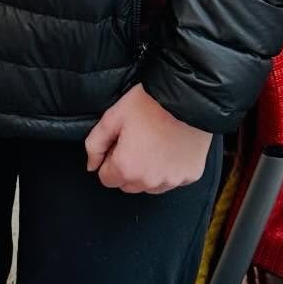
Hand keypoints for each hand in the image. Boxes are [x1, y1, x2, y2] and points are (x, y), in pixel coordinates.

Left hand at [84, 84, 210, 193]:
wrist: (187, 97)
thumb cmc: (149, 104)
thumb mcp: (112, 117)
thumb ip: (95, 144)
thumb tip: (92, 166)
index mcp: (126, 168)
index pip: (106, 179)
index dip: (109, 160)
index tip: (119, 143)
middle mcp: (149, 181)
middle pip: (128, 185)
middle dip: (127, 168)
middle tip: (136, 141)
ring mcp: (172, 180)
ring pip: (150, 186)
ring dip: (148, 172)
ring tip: (154, 143)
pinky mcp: (190, 176)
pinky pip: (173, 179)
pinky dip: (170, 168)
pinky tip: (171, 147)